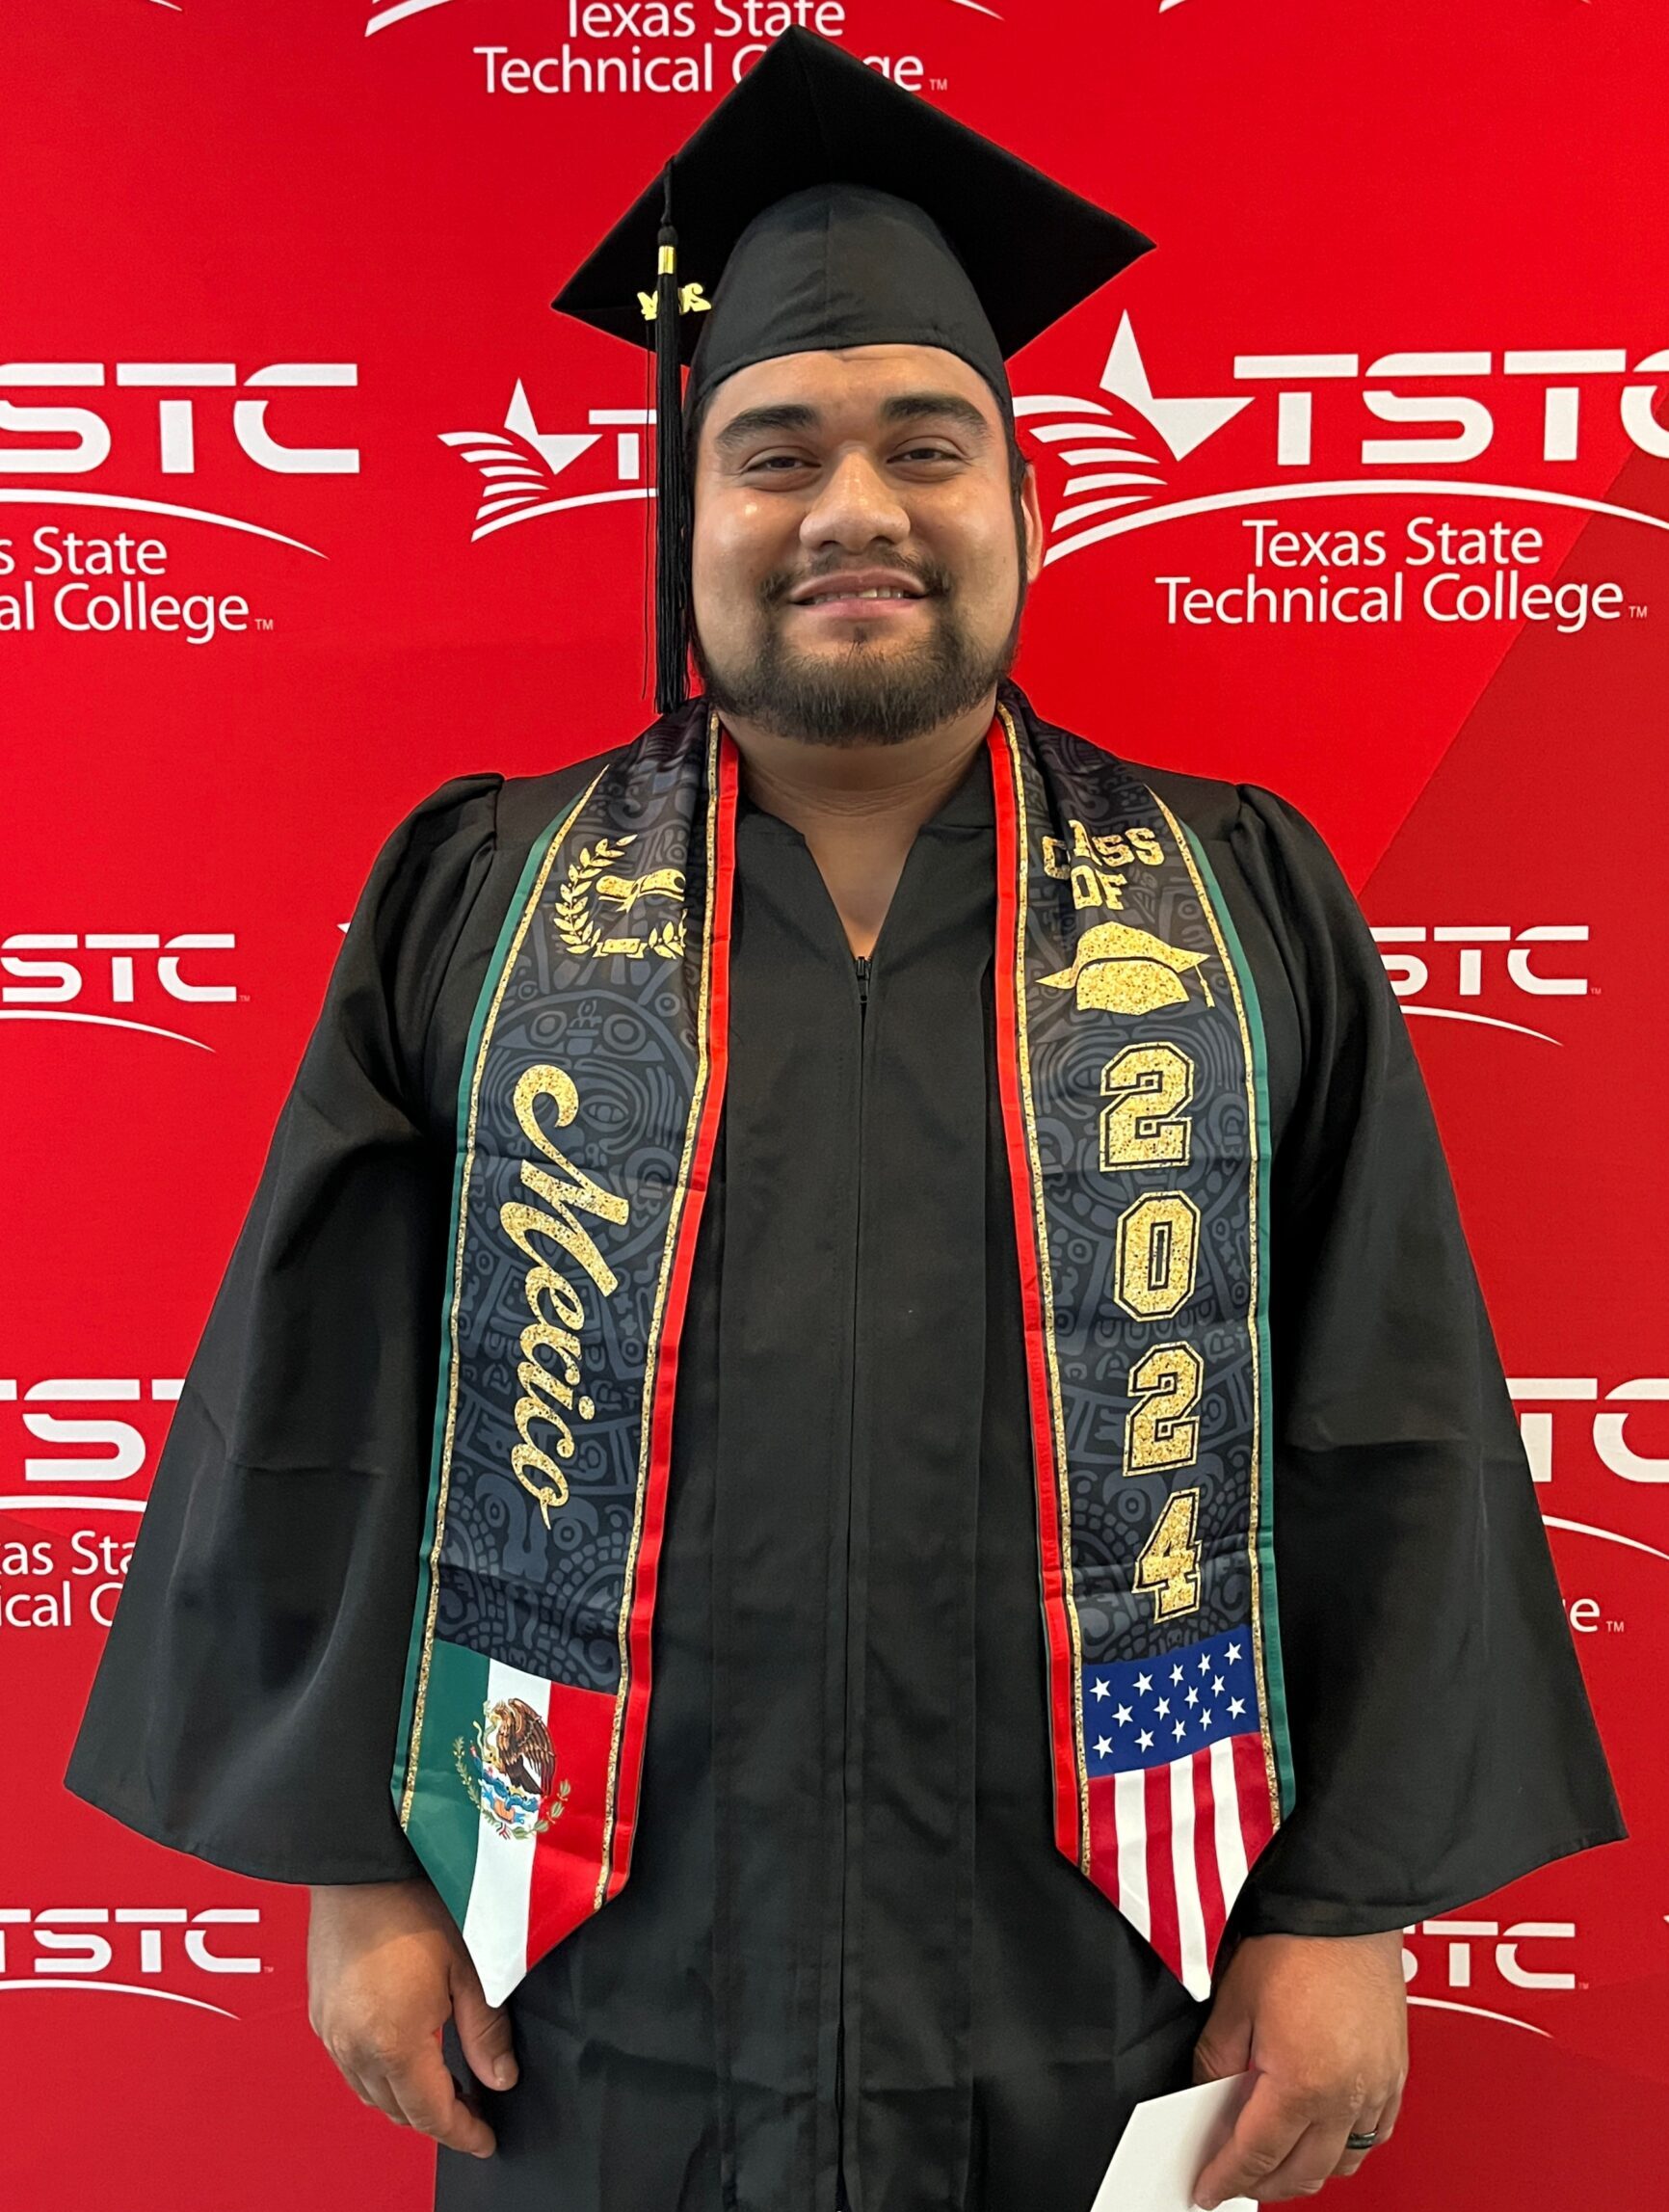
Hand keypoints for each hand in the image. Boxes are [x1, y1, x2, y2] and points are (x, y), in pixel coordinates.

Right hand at [307, 1875, 515, 2158]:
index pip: (431, 2114)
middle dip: (437, 2118)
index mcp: (393, 2042)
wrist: (360, 1864)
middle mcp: (353, 2047)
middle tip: (474, 2109)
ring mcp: (331, 2033)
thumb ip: (485, 2031)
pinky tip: (405, 2056)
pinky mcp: (320, 2014)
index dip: (463, 2133)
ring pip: (371, 2094)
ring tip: (445, 2084)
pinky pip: (351, 2067)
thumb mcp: (468, 1966)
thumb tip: (501, 2078)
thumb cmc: (414, 1901)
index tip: (486, 2140)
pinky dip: (380, 2076)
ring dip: (407, 2100)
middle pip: (398, 2111)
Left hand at [1191, 1930, 1406, 2204]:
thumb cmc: (1295, 1941)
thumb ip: (1216, 2060)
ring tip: (1275, 2158)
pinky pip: (1374, 2135)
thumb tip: (1206, 2097)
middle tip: (1234, 2177)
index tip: (1208, 2190)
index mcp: (1301, 2082)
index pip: (1256, 2154)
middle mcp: (1346, 2096)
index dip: (1226, 2178)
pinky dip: (1346, 2146)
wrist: (1347, 1906)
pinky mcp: (1395, 2074)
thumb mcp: (1235, 2002)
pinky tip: (1322, 2132)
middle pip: (1303, 2171)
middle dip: (1263, 2184)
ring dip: (1306, 2169)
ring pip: (1343, 2162)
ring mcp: (1377, 2088)